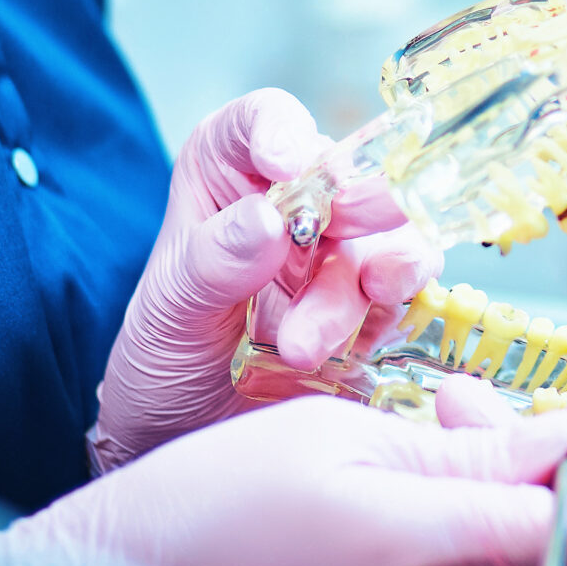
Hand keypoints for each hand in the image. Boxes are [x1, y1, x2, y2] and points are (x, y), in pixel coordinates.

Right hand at [0, 382, 566, 565]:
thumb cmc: (197, 508)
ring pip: (528, 560)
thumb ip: (467, 443)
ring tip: (435, 412)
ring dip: (511, 476)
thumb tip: (562, 436)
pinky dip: (463, 509)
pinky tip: (401, 462)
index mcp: (434, 556)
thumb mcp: (338, 434)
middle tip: (503, 404)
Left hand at [87, 90, 440, 473]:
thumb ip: (210, 265)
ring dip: (351, 288)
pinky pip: (404, 288)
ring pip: (378, 239)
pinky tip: (352, 344)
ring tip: (302, 345)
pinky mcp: (373, 306)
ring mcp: (339, 255)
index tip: (286, 162)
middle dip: (356, 202)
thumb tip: (267, 220)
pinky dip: (391, 306)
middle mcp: (294, 205)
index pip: (262, 122)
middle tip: (349, 232)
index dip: (282, 129)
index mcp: (228, 178)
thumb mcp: (166, 316)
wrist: (186, 444)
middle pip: (343, 175)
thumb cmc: (162, 364)